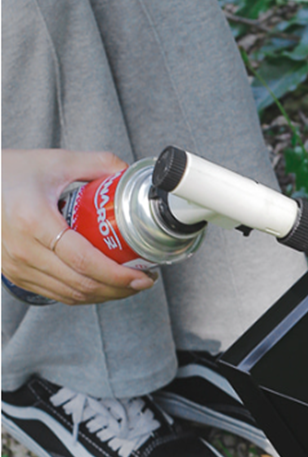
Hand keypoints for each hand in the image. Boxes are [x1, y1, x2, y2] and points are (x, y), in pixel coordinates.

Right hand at [1, 149, 156, 304]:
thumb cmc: (8, 173)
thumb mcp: (52, 161)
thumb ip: (95, 164)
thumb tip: (127, 172)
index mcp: (33, 220)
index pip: (84, 260)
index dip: (118, 274)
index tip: (144, 274)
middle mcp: (22, 249)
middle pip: (82, 284)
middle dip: (120, 288)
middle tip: (144, 280)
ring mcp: (16, 266)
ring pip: (72, 295)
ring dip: (106, 295)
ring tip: (129, 284)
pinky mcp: (15, 275)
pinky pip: (58, 294)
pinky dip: (85, 295)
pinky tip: (104, 286)